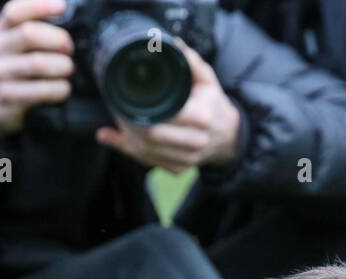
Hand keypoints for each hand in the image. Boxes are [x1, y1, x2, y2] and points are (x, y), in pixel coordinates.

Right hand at [0, 0, 74, 135]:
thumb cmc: (12, 67)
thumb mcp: (14, 42)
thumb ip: (32, 27)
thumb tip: (62, 8)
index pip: (14, 11)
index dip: (39, 6)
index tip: (62, 7)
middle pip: (29, 34)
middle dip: (58, 39)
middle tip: (69, 48)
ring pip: (38, 64)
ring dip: (62, 65)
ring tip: (67, 69)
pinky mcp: (6, 98)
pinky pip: (42, 91)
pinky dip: (60, 88)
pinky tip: (63, 87)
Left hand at [95, 43, 240, 172]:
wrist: (229, 136)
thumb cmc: (214, 105)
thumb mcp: (207, 80)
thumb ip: (190, 61)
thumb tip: (172, 43)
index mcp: (201, 118)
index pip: (162, 117)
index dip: (139, 111)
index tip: (124, 101)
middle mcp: (195, 142)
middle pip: (150, 137)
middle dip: (129, 125)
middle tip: (116, 110)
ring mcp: (187, 159)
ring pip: (146, 153)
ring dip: (127, 139)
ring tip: (117, 123)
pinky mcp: (179, 169)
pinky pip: (149, 163)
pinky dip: (131, 151)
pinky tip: (118, 139)